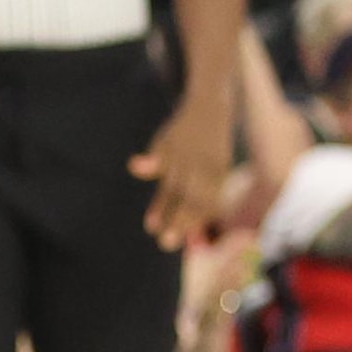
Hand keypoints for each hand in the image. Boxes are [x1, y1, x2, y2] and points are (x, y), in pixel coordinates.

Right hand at [130, 94, 233, 250]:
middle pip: (192, 197)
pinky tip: (133, 168)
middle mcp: (203, 165)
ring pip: (174, 182)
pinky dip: (147, 162)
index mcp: (218, 174)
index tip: (174, 242)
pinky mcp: (169, 140)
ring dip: (162, 204)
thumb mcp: (207, 175)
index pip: (206, 203)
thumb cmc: (208, 152)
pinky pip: (158, 153)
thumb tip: (185, 236)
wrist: (211, 107)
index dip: (192, 222)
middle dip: (180, 220)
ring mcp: (186, 153)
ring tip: (151, 227)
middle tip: (166, 244)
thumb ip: (193, 204)